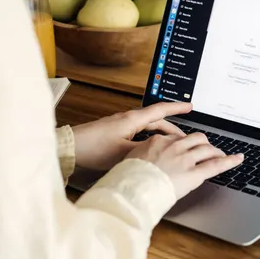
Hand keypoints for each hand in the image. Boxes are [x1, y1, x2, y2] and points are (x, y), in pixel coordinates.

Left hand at [71, 102, 191, 170]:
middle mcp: (128, 119)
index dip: (177, 108)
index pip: (160, 110)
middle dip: (172, 128)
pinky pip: (137, 132)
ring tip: (170, 146)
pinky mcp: (114, 132)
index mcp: (132, 119)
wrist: (70, 146)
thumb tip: (161, 153)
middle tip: (184, 138)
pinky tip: (149, 149)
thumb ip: (144, 151)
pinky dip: (148, 138)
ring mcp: (120, 125)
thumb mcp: (124, 153)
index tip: (189, 105)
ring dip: (159, 134)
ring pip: (147, 127)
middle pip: (156, 120)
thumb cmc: (93, 148)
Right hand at [126, 133, 243, 198]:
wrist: (133, 190)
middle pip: (196, 138)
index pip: (177, 137)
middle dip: (204, 143)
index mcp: (158, 141)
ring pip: (207, 148)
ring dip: (215, 151)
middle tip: (207, 149)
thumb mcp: (131, 160)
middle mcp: (174, 147)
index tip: (187, 146)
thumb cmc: (129, 179)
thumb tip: (144, 159)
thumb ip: (142, 156)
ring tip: (221, 155)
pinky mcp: (194, 174)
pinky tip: (238, 159)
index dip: (185, 143)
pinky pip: (216, 165)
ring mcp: (186, 159)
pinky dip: (230, 161)